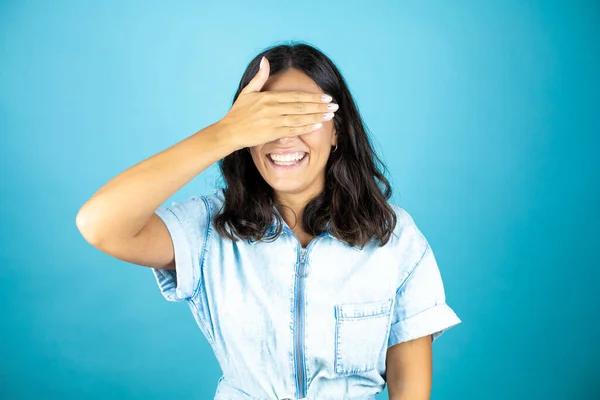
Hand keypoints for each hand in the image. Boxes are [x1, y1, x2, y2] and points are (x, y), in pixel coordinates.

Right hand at [218, 56, 337, 150]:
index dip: (313, 97)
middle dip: (319, 106)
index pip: (296, 96)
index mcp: (268, 97)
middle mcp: (272, 108)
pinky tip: (316, 126)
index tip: (326, 97)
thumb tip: (265, 60)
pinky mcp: (271, 133)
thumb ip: (259, 77)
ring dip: (316, 116)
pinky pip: (292, 130)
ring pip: (299, 118)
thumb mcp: (247, 92)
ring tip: (329, 116)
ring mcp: (272, 121)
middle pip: (301, 106)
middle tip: (334, 106)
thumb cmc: (237, 113)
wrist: (228, 132)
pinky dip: (305, 128)